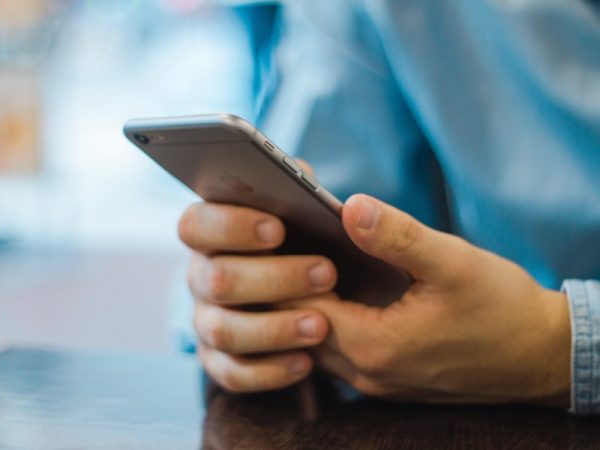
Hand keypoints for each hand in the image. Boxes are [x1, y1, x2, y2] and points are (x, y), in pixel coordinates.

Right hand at [178, 201, 334, 391]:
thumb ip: (297, 185)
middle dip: (273, 278)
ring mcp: (206, 319)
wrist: (311, 289)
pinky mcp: (220, 359)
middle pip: (215, 279)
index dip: (231, 227)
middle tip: (326, 273)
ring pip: (222, 330)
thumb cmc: (303, 238)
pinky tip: (306, 362)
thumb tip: (302, 177)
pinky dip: (269, 371)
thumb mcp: (302, 208)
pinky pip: (233, 373)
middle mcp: (201, 276)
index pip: (196, 225)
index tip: (278, 229)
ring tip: (321, 325)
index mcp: (211, 233)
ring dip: (273, 328)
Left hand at [288, 194, 571, 404]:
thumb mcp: (453, 263)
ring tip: (305, 259)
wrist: (540, 356)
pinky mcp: (387, 376)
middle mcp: (365, 372)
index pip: (299, 306)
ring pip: (316, 340)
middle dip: (288, 285)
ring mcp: (375, 380)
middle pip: (300, 326)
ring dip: (306, 303)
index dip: (285, 268)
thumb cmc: (502, 309)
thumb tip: (350, 206)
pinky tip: (337, 287)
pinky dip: (329, 318)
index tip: (280, 233)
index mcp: (373, 345)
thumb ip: (397, 236)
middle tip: (286, 241)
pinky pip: (339, 348)